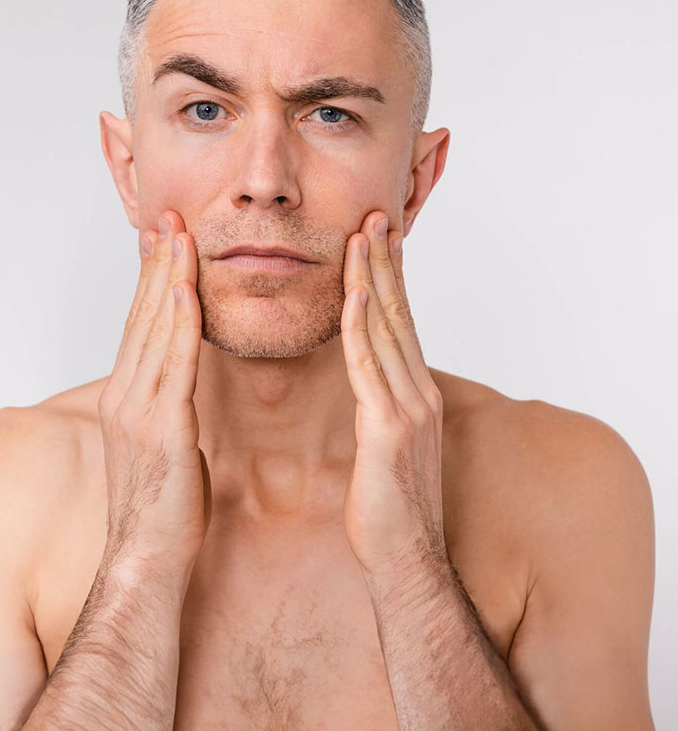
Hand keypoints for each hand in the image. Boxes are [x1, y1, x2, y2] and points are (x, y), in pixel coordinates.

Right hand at [97, 210, 209, 589]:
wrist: (145, 559)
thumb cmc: (161, 507)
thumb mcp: (164, 445)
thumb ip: (168, 407)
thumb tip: (182, 387)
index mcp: (127, 397)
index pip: (140, 324)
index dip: (151, 279)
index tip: (162, 240)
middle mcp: (126, 395)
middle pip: (142, 316)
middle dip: (156, 263)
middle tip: (166, 216)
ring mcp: (138, 410)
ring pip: (154, 330)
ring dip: (166, 278)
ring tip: (178, 234)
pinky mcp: (162, 429)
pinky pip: (173, 365)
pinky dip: (177, 324)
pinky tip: (185, 291)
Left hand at [340, 210, 445, 580]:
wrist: (405, 560)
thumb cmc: (389, 506)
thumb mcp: (385, 443)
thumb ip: (381, 403)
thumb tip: (368, 379)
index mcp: (414, 393)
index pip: (401, 321)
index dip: (390, 276)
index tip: (377, 236)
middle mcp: (418, 392)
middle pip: (400, 313)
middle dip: (386, 261)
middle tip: (375, 214)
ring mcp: (409, 409)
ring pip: (388, 329)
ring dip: (375, 278)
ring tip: (364, 234)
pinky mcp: (390, 430)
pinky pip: (371, 368)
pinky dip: (363, 327)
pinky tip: (357, 294)